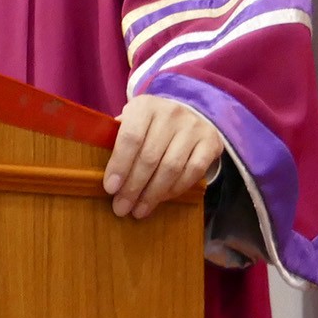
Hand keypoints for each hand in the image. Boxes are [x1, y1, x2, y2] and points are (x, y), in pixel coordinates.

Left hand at [102, 95, 224, 219]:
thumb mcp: (131, 122)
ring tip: (139, 211)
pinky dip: (176, 189)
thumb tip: (106, 176)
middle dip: (133, 187)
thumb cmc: (150, 125)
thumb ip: (117, 141)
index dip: (119, 165)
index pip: (131, 137)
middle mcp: (171, 113)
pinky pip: (193, 172)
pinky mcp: (211, 142)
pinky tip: (162, 199)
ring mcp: (193, 127)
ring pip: (171, 167)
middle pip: (150, 157)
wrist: (189, 113)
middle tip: (121, 208)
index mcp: (145, 106)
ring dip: (153, 194)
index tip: (110, 188)